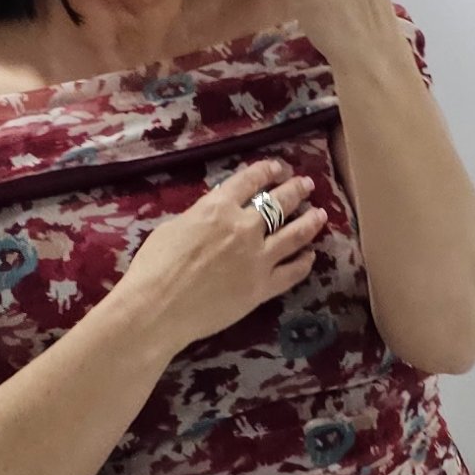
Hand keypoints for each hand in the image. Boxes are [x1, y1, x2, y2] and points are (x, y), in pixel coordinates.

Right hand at [126, 159, 328, 349]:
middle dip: (295, 190)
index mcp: (218, 207)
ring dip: (309, 222)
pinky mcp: (262, 288)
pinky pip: (292, 272)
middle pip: (279, 203)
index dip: (267, 171)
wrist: (158, 307)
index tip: (278, 168)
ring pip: (294, 234)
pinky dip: (304, 262)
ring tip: (319, 215)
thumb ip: (201, 217)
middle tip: (307, 185)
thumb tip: (213, 215)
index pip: (250, 180)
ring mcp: (257, 258)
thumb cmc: (154, 266)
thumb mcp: (174, 226)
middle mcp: (244, 227)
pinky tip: (310, 256)